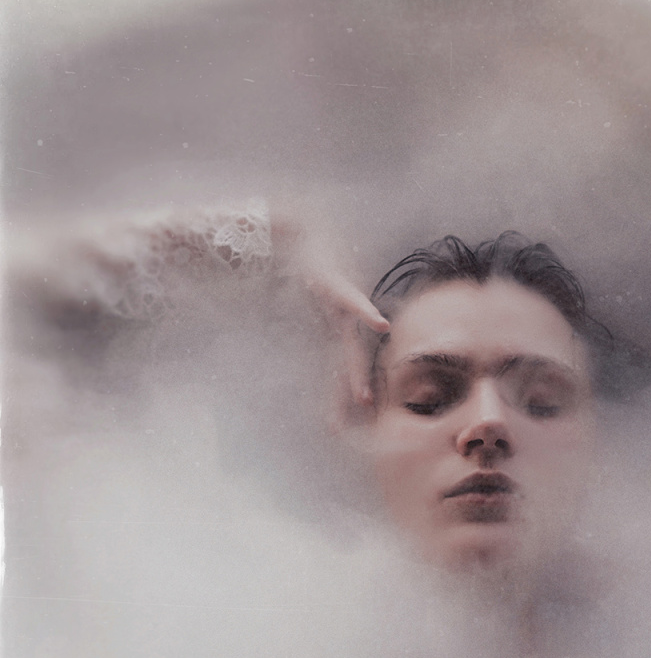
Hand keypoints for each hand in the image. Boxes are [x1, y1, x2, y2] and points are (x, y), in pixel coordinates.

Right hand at [271, 213, 389, 410]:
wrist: (306, 229)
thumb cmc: (301, 264)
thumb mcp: (292, 305)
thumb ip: (284, 326)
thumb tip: (264, 344)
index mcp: (332, 331)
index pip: (334, 372)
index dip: (334, 400)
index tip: (333, 429)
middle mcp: (341, 323)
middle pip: (345, 367)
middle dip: (345, 398)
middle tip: (341, 429)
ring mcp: (342, 306)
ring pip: (350, 345)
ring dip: (355, 371)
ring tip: (362, 399)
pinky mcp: (337, 282)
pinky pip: (351, 299)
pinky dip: (364, 311)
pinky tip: (381, 325)